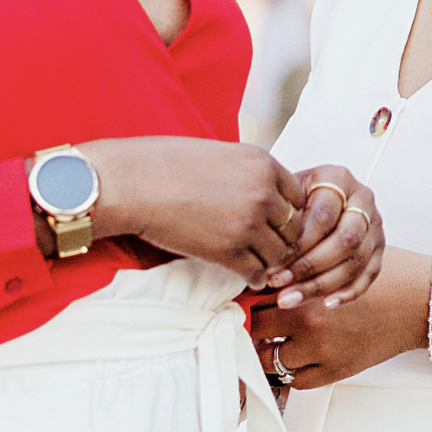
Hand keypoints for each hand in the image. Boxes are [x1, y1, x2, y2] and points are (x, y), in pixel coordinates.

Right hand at [83, 137, 304, 286]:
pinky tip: (245, 274)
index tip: (273, 222)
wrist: (133, 183)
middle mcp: (262, 192)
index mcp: (263, 163)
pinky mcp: (228, 251)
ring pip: (279, 254)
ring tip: (257, 262)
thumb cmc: (168, 164)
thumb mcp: (221, 154)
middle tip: (269, 247)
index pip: (298, 197)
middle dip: (282, 239)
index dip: (287, 212)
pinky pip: (257, 273)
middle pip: (294, 228)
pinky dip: (254, 277)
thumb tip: (267, 193)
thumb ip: (249, 172)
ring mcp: (247, 223)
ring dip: (270, 260)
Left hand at [252, 247, 431, 388]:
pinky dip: (286, 371)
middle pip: (255, 329)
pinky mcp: (335, 371)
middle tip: (245, 319)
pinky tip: (288, 355)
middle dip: (248, 324)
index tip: (238, 298)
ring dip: (263, 350)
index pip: (254, 297)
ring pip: (270, 360)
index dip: (243, 298)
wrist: (417, 303)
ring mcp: (321, 351)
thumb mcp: (336, 258)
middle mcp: (309, 322)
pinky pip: (295, 381)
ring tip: (264, 339)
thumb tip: (264, 272)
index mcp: (307, 288)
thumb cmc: (380, 276)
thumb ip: (300, 265)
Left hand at [264, 164, 384, 309]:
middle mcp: (362, 200)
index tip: (272, 262)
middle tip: (279, 282)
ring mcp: (374, 226)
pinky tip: (326, 303)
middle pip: (345, 240)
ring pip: (355, 262)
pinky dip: (347, 293)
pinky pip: (368, 276)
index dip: (298, 243)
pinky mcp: (379, 249)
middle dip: (309, 266)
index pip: (323, 216)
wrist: (317, 197)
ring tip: (290, 297)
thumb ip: (282, 215)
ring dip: (321, 285)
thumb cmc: (298, 198)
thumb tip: (263, 250)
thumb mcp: (287, 194)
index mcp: (339, 179)